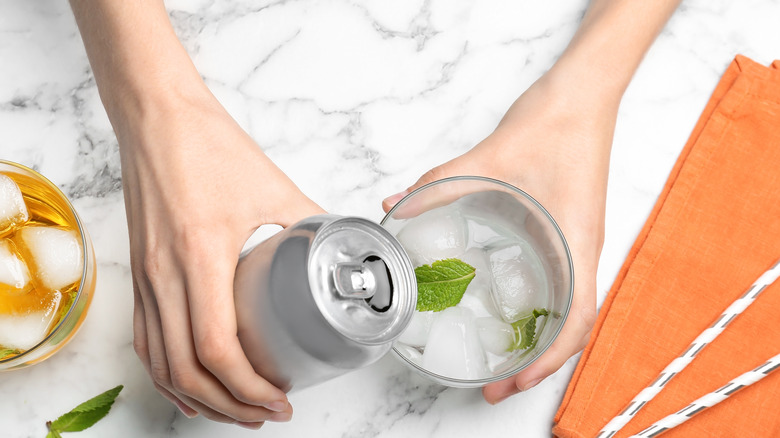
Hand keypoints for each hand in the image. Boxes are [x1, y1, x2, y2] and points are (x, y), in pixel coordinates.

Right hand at [117, 87, 323, 427]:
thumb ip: (310, 222)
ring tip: (235, 411)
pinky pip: (143, 340)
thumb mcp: (272, 185)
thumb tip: (341, 249)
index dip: (248, 386)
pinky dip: (166, 374)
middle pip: (187, 369)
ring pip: (160, 363)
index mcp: (200, 255)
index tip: (279, 399)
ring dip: (197, 397)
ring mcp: (145, 277)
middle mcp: (164, 275)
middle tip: (266, 415)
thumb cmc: (208, 145)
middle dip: (230, 405)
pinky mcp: (138, 273)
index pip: (216, 347)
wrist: (156, 117)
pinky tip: (189, 386)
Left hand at [383, 72, 615, 402]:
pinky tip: (511, 310)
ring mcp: (578, 242)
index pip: (576, 319)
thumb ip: (439, 185)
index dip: (549, 360)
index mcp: (576, 242)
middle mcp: (583, 250)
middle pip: (572, 325)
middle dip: (539, 364)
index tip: (515, 382)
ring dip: (541, 340)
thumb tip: (396, 206)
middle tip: (498, 387)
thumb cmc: (553, 124)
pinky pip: (563, 283)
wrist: (582, 95)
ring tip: (506, 362)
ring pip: (570, 308)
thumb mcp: (489, 158)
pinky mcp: (569, 230)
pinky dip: (542, 309)